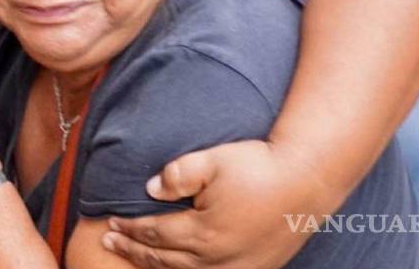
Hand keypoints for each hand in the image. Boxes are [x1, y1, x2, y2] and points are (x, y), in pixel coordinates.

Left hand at [102, 140, 333, 268]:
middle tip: (110, 242)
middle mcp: (217, 258)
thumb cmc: (259, 167)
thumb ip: (177, 174)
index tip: (109, 222)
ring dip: (157, 266)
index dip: (129, 228)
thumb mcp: (213, 161)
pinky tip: (180, 268)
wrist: (308, 180)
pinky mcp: (256, 268)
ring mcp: (238, 267)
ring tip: (136, 257)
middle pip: (164, 259)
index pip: (154, 233)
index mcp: (203, 232)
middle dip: (134, 250)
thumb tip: (150, 189)